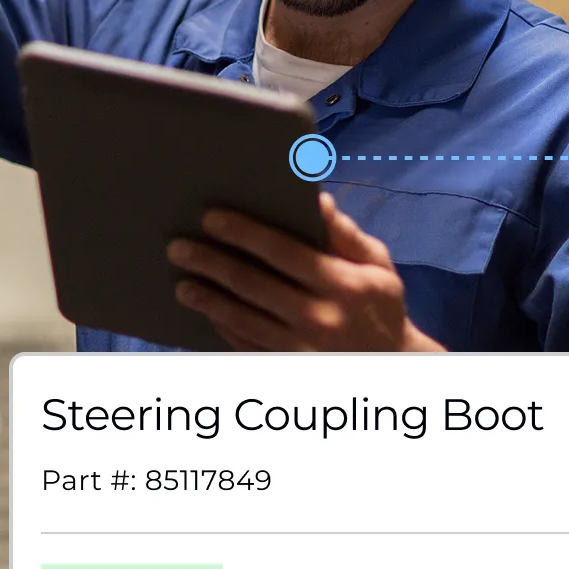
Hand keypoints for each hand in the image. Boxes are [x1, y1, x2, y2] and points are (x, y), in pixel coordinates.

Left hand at [166, 193, 445, 352]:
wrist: (391, 366)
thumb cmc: (381, 305)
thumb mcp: (378, 265)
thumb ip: (345, 233)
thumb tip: (316, 199)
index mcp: (342, 284)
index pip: (283, 252)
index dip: (244, 233)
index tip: (211, 218)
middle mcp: (320, 318)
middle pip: (252, 285)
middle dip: (211, 263)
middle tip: (178, 248)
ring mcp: (301, 349)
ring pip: (242, 320)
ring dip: (207, 300)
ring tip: (182, 284)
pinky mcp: (288, 368)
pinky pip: (247, 347)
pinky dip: (223, 329)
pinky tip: (207, 312)